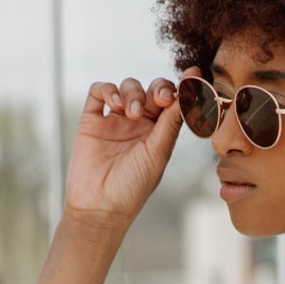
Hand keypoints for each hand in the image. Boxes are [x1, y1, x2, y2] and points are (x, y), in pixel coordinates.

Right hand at [62, 78, 180, 231]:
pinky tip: (115, 103)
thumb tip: (190, 90)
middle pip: (151, 90)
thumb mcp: (157, 153)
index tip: (192, 75)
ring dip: (133, 93)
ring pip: (128, 87)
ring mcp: (114, 120)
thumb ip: (171, 122)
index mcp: (158, 133)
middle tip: (160, 99)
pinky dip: (108, 90)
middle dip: (158, 88)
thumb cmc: (132, 188)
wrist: (98, 208)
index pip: (172, 103)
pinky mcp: (92, 120)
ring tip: (132, 114)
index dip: (182, 88)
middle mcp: (138, 124)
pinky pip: (99, 92)